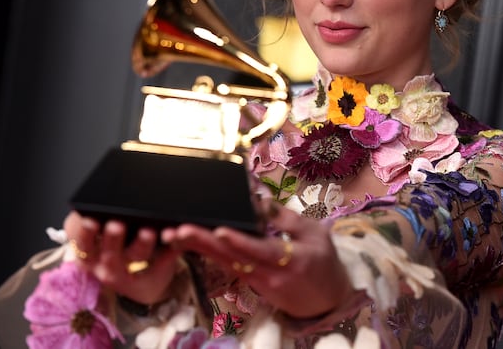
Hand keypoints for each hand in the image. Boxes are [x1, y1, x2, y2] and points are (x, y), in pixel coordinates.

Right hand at [63, 211, 180, 304]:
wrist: (135, 279)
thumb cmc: (111, 246)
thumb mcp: (92, 238)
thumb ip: (88, 223)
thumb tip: (90, 207)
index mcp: (90, 254)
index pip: (84, 245)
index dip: (85, 234)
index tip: (90, 220)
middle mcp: (109, 266)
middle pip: (110, 254)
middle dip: (113, 239)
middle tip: (116, 224)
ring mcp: (132, 271)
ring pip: (137, 257)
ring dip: (143, 244)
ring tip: (148, 231)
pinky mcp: (156, 272)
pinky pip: (164, 260)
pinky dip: (170, 247)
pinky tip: (173, 234)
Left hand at [162, 201, 353, 318]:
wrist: (328, 301)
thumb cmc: (323, 262)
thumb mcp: (315, 234)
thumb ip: (286, 218)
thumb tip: (260, 200)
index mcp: (289, 261)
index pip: (260, 251)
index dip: (240, 242)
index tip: (220, 231)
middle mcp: (267, 274)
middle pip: (232, 258)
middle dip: (204, 244)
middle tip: (179, 231)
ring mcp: (256, 281)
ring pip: (224, 263)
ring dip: (198, 249)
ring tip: (174, 235)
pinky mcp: (249, 282)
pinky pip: (227, 267)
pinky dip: (207, 254)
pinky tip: (188, 243)